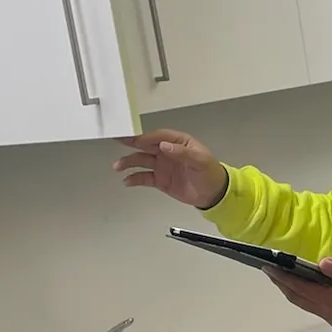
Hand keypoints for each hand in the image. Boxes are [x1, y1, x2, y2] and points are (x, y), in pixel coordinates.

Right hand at [113, 130, 227, 209]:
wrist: (214, 194)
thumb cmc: (211, 173)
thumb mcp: (200, 161)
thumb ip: (182, 153)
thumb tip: (164, 146)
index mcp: (178, 143)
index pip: (159, 136)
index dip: (146, 137)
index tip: (135, 139)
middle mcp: (167, 152)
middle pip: (146, 145)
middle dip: (131, 144)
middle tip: (117, 141)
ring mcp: (163, 166)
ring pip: (141, 161)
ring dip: (129, 162)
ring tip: (118, 166)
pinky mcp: (160, 180)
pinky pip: (144, 177)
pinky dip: (134, 178)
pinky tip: (127, 181)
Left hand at [266, 259, 331, 329]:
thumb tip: (321, 263)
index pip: (301, 288)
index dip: (283, 277)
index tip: (269, 267)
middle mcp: (330, 313)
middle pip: (299, 299)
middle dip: (282, 284)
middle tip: (269, 270)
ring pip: (306, 304)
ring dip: (292, 290)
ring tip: (281, 276)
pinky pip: (315, 306)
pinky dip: (305, 295)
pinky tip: (304, 285)